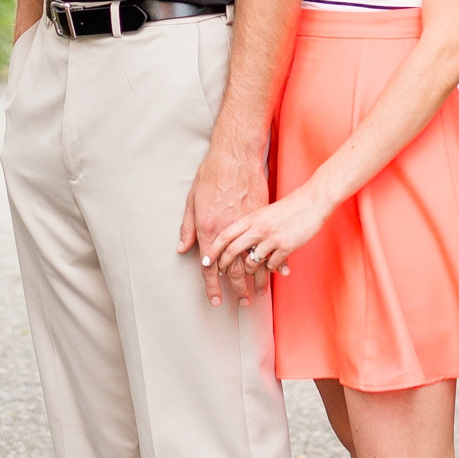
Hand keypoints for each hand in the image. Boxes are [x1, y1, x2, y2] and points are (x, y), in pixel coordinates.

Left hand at [177, 146, 272, 305]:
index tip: (216, 300)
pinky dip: (273, 264)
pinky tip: (275, 273)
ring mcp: (249, 227)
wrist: (236, 156)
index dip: (212, 286)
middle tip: (242, 301)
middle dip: (237, 289)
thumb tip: (183, 248)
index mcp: (210, 229)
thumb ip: (188, 228)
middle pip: (233, 270)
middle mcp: (230, 232)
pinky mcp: (265, 219)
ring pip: (254, 263)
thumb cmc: (212, 175)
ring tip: (259, 293)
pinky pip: (270, 248)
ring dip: (257, 281)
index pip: (209, 266)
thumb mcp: (193, 200)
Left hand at [212, 188, 327, 283]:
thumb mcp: (259, 205)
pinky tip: (274, 268)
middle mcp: (258, 228)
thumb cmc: (286, 204)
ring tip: (253, 275)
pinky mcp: (286, 247)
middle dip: (226, 268)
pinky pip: (271, 266)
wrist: (312, 199)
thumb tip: (229, 234)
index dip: (212, 251)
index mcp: (249, 217)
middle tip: (224, 276)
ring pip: (252, 263)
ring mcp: (272, 238)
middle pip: (233, 252)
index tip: (206, 263)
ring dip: (251, 272)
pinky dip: (271, 269)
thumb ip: (243, 219)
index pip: (224, 236)